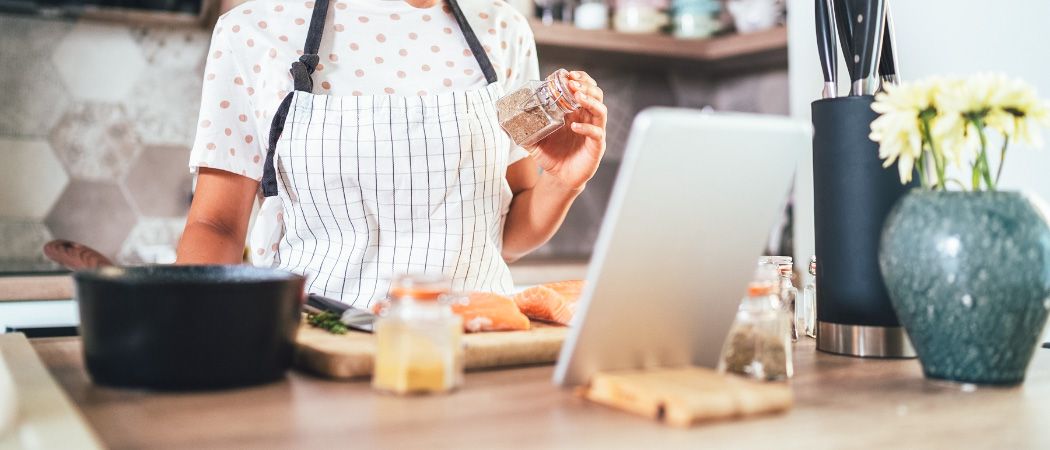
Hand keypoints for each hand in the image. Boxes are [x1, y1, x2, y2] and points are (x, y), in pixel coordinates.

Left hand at [531, 70, 607, 190]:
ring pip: (600, 110)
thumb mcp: (534, 141)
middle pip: (595, 93)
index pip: (582, 88)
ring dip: (590, 100)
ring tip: (577, 96)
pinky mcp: (597, 146)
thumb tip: (504, 121)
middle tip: (572, 82)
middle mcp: (586, 118)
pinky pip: (597, 133)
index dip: (578, 79)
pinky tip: (573, 127)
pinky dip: (586, 128)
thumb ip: (524, 129)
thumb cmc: (551, 156)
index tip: (566, 74)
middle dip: (585, 85)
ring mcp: (594, 131)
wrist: (559, 178)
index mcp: (574, 112)